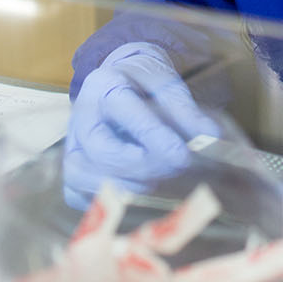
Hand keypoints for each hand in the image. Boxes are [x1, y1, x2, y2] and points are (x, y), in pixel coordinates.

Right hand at [63, 41, 220, 203]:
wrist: (119, 81)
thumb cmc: (143, 84)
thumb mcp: (167, 84)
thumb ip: (186, 111)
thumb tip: (211, 137)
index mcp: (106, 85)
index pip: (128, 113)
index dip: (156, 138)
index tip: (182, 157)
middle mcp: (81, 115)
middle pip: (101, 149)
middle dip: (139, 166)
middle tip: (172, 170)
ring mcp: (71, 144)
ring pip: (81, 174)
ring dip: (123, 186)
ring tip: (155, 184)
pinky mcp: (70, 169)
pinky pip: (77, 194)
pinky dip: (105, 200)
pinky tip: (134, 195)